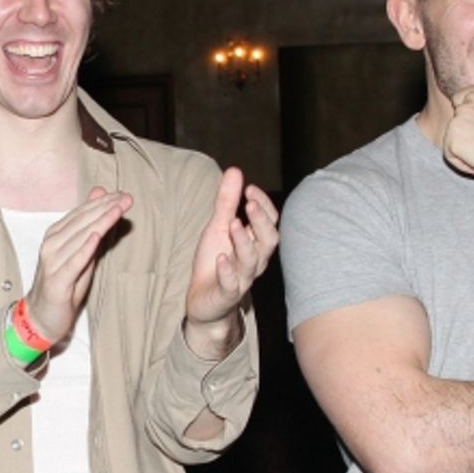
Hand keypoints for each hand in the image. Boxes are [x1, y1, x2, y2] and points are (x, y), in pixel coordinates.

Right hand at [25, 188, 132, 344]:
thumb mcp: (83, 254)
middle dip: (106, 208)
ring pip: (80, 238)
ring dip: (100, 223)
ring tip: (118, 210)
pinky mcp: (57, 281)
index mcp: (56, 235)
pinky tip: (96, 237)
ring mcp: (52, 262)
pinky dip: (85, 249)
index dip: (103, 202)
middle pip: (83, 222)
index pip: (82, 213)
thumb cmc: (65, 283)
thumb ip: (92, 227)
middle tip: (127, 198)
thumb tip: (101, 195)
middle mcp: (51, 244)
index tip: (124, 195)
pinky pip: (73, 262)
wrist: (42, 316)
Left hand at [184, 168, 278, 359]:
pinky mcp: (226, 295)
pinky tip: (222, 258)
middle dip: (261, 221)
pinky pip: (232, 285)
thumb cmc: (215, 262)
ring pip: (251, 262)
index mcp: (255, 243)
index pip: (270, 222)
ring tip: (232, 224)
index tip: (249, 188)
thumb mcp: (217, 228)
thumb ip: (226, 202)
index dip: (263, 206)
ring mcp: (241, 279)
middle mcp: (254, 261)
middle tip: (249, 203)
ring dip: (244, 242)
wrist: (203, 302)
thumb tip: (235, 170)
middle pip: (269, 241)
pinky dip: (227, 272)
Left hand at [443, 83, 473, 180]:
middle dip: (468, 137)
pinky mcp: (452, 137)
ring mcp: (460, 117)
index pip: (462, 100)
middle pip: (456, 122)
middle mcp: (471, 99)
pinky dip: (463, 164)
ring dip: (468, 152)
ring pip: (454, 141)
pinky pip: (451, 156)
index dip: (471, 120)